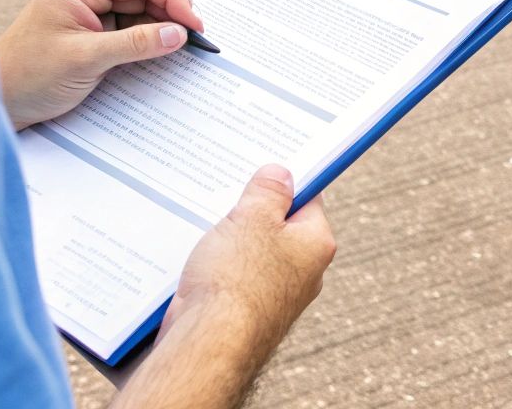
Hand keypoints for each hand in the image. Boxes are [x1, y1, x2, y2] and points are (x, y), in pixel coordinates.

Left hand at [0, 0, 205, 129]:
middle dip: (171, 13)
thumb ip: (134, 44)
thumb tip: (179, 34)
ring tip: (187, 46)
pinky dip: (151, 44)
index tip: (193, 23)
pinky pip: (131, 36)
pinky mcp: (94, 43)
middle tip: (197, 37)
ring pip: (140, 16)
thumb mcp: (84, 59)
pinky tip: (166, 53)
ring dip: (164, 29)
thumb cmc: (27, 77)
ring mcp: (90, 21)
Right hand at [113, 166, 335, 408]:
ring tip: (205, 228)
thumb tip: (281, 173)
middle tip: (225, 197)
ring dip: (229, 241)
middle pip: (278, 227)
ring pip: (252, 254)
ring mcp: (275, 296)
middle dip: (251, 212)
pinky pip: (233, 280)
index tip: (263, 166)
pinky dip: (216, 269)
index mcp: (317, 244)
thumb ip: (268, 192)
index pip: (308, 199)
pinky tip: (195, 261)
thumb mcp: (253, 218)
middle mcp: (304, 273)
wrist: (208, 344)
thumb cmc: (236, 280)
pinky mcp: (246, 314)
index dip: (284, 181)